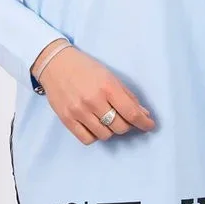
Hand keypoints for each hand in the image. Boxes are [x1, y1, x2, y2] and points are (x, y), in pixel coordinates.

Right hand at [30, 43, 155, 144]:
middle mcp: (93, 101)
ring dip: (110, 130)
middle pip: (120, 127)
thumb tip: (143, 114)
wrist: (55, 64)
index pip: (131, 113)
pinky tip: (95, 126)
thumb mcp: (110, 76)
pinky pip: (87, 139)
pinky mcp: (67, 119)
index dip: (144, 123)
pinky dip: (95, 135)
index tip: (149, 125)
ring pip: (105, 135)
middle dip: (126, 125)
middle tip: (124, 118)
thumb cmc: (85, 68)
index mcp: (107, 87)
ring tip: (107, 119)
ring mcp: (78, 111)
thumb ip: (127, 96)